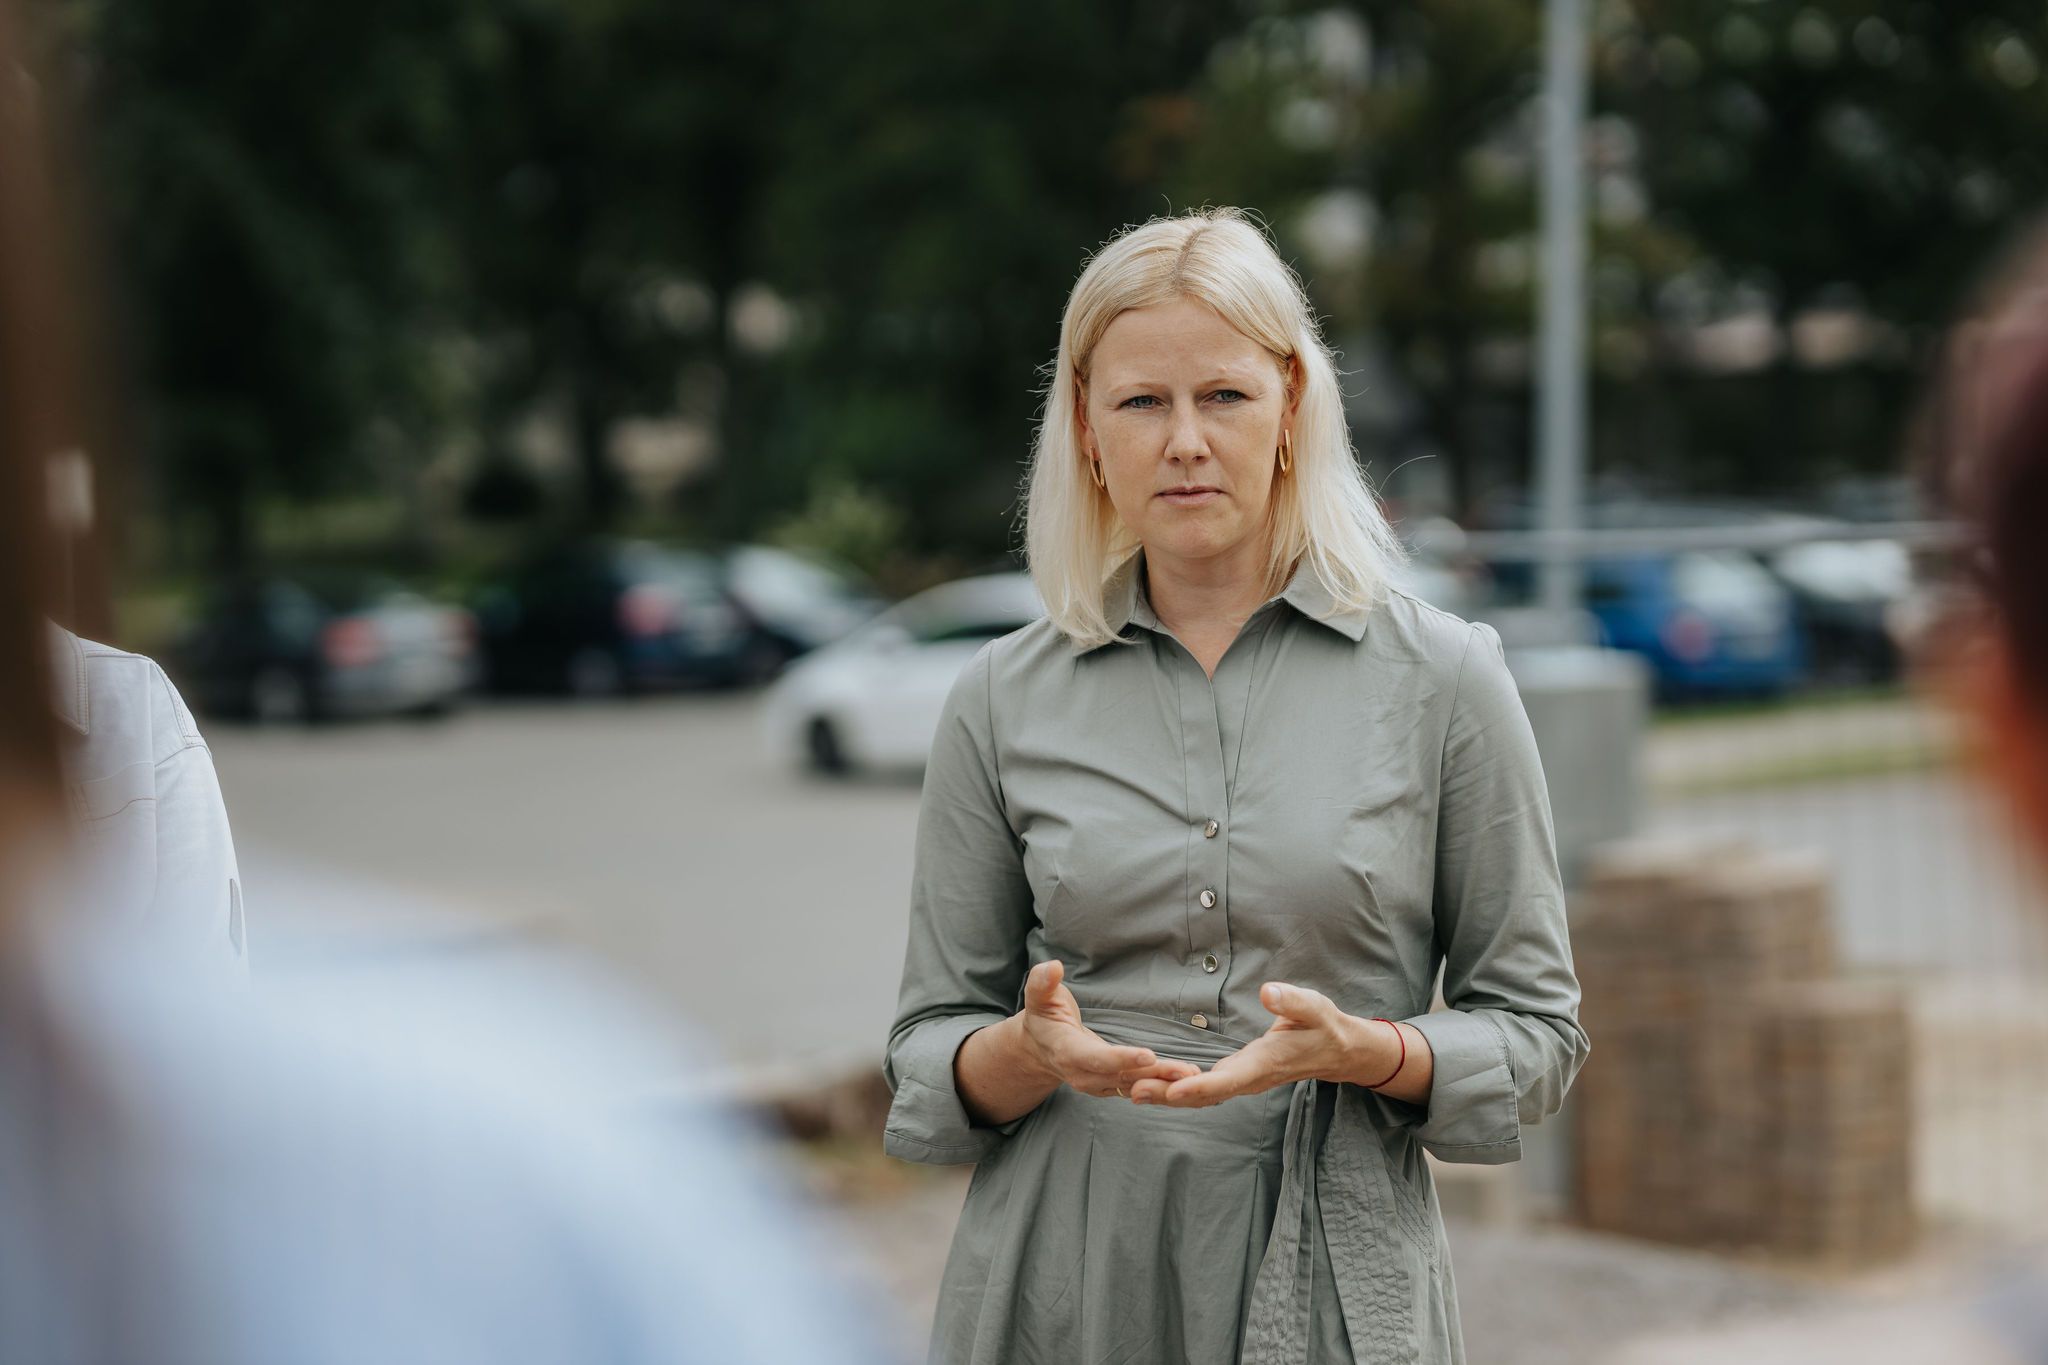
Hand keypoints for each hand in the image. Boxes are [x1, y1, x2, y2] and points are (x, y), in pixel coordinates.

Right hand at [1018, 960, 1200, 1098]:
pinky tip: (1184, 1079)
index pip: (1095, 1058)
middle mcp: (1082, 1074)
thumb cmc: (1044, 1016)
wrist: (1039, 1047)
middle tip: (1185, 1073)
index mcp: (1066, 1052)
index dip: (1121, 1058)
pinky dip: (1160, 1085)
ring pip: (1133, 1085)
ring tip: (1191, 1075)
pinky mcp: (1110, 1086)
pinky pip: (1137, 1087)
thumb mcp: (1038, 997)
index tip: (1148, 1055)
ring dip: (1163, 1082)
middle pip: (1122, 1077)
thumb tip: (1052, 967)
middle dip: (1154, 1075)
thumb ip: (1042, 982)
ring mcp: (1097, 1084)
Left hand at [1128, 982, 1397, 1107]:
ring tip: (1131, 1090)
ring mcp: (1241, 1081)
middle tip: (1133, 1092)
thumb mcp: (1314, 1007)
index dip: (1199, 1087)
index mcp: (1263, 1064)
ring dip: (1168, 1095)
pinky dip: (1179, 1090)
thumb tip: (1268, 991)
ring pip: (1201, 1096)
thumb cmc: (1322, 1025)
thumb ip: (1291, 1001)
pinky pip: (1204, 1089)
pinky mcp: (1236, 1076)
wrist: (1335, 1050)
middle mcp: (1249, 1079)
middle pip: (1205, 1095)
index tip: (1173, 1091)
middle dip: (1169, 1096)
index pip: (1227, 1081)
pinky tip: (1155, 1085)